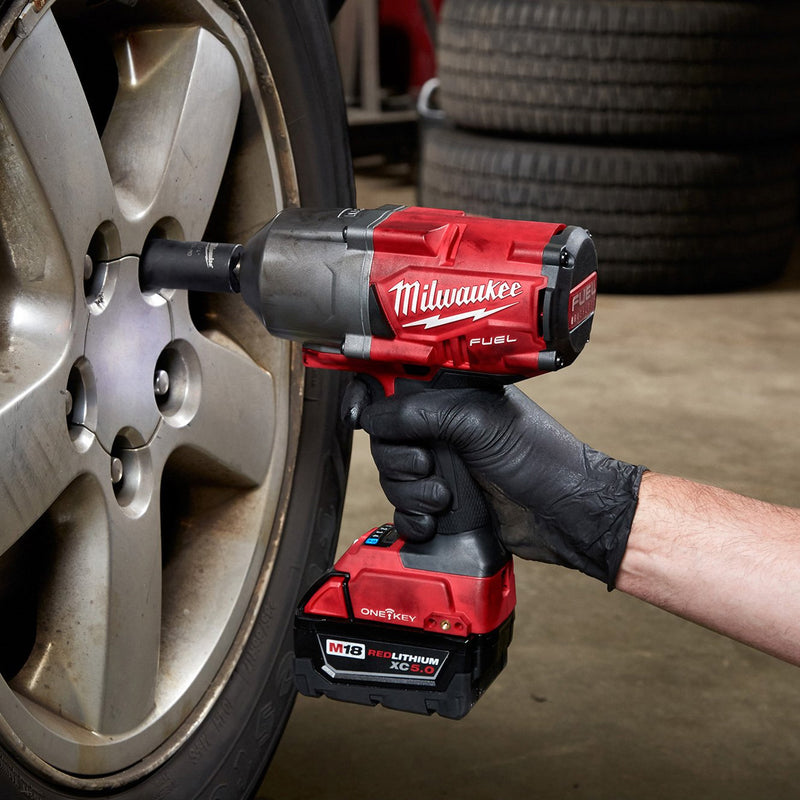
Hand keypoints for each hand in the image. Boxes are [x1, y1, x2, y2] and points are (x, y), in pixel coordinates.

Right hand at [343, 381, 645, 588]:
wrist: (565, 514)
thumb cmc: (539, 458)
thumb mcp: (475, 420)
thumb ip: (418, 412)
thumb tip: (372, 415)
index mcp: (450, 399)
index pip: (395, 395)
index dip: (378, 408)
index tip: (373, 425)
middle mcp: (444, 431)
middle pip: (386, 443)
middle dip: (399, 462)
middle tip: (428, 467)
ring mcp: (444, 468)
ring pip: (392, 480)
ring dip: (410, 494)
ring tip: (443, 499)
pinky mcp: (445, 504)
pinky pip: (405, 513)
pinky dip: (412, 520)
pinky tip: (433, 522)